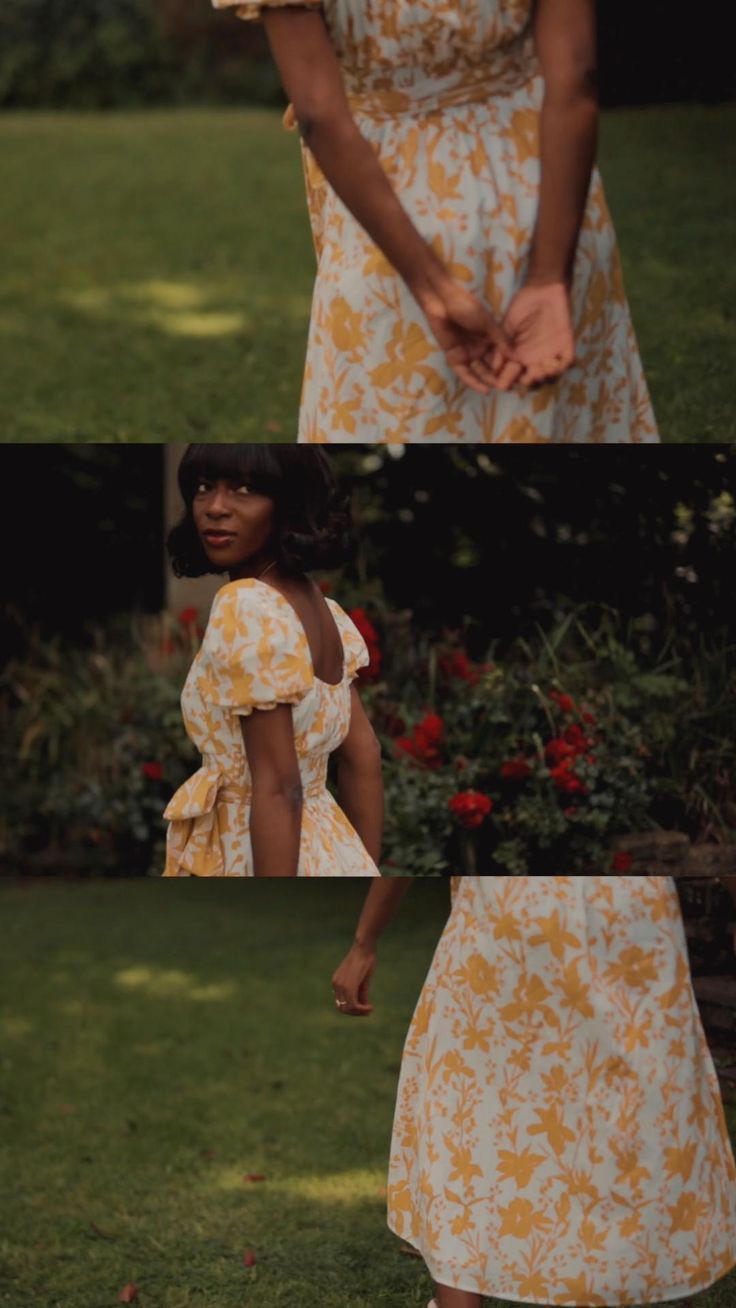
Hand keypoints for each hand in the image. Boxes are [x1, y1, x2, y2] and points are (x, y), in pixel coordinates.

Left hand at [331, 941, 376, 1016]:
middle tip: (368, 1010)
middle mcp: (336, 984)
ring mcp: (341, 985)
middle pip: (342, 1008)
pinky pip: (353, 1004)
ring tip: (370, 1009)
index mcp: (337, 982)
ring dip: (360, 1012)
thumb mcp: (363, 980)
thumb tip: (364, 1007)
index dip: (352, 1009)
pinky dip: (362, 1009)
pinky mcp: (348, 985)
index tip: (365, 1007)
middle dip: (356, 1013)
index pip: (340, 1003)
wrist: (364, 947)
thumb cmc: (365, 960)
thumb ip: (361, 994)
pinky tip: (371, 1007)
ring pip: (347, 1008)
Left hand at [418, 278, 522, 394]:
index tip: (520, 376)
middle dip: (500, 376)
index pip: (502, 355)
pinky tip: (484, 389)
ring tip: (499, 390)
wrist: (442, 302)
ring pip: (479, 371)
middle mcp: (480, 347)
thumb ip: (502, 341)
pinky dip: (473, 381)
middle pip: (491, 365)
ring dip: (488, 381)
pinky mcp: (454, 358)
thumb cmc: (467, 307)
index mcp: (490, 337)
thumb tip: (518, 357)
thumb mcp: (488, 324)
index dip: (510, 365)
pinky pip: (464, 373)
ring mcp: (467, 353)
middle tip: (510, 387)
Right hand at [499, 281, 575, 388]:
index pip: (513, 375)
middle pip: (532, 380)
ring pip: (549, 376)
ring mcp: (551, 352)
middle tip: (522, 379)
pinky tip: (551, 362)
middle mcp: (534, 358)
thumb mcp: (507, 326)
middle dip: (527, 383)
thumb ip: (501, 346)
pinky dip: (561, 366)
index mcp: (519, 356)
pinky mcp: (565, 344)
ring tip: (536, 373)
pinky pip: (567, 362)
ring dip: (543, 378)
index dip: (507, 381)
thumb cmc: (522, 305)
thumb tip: (493, 367)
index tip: (502, 384)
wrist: (543, 288)